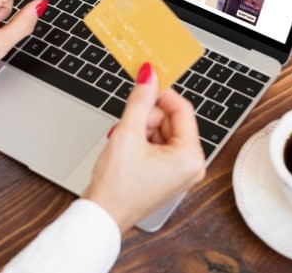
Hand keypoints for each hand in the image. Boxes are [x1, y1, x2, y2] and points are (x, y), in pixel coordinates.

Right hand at [82, 63, 205, 231]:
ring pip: (161, 130)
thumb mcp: (128, 133)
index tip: (145, 81)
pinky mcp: (166, 174)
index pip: (182, 109)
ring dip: (140, 129)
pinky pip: (157, 145)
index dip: (161, 93)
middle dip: (146, 118)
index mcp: (190, 157)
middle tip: (126, 125)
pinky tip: (125, 149)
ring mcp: (178, 171)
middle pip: (171, 120)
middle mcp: (190, 165)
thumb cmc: (116, 186)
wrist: (101, 217)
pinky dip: (140, 141)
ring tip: (123, 142)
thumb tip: (149, 75)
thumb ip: (140, 100)